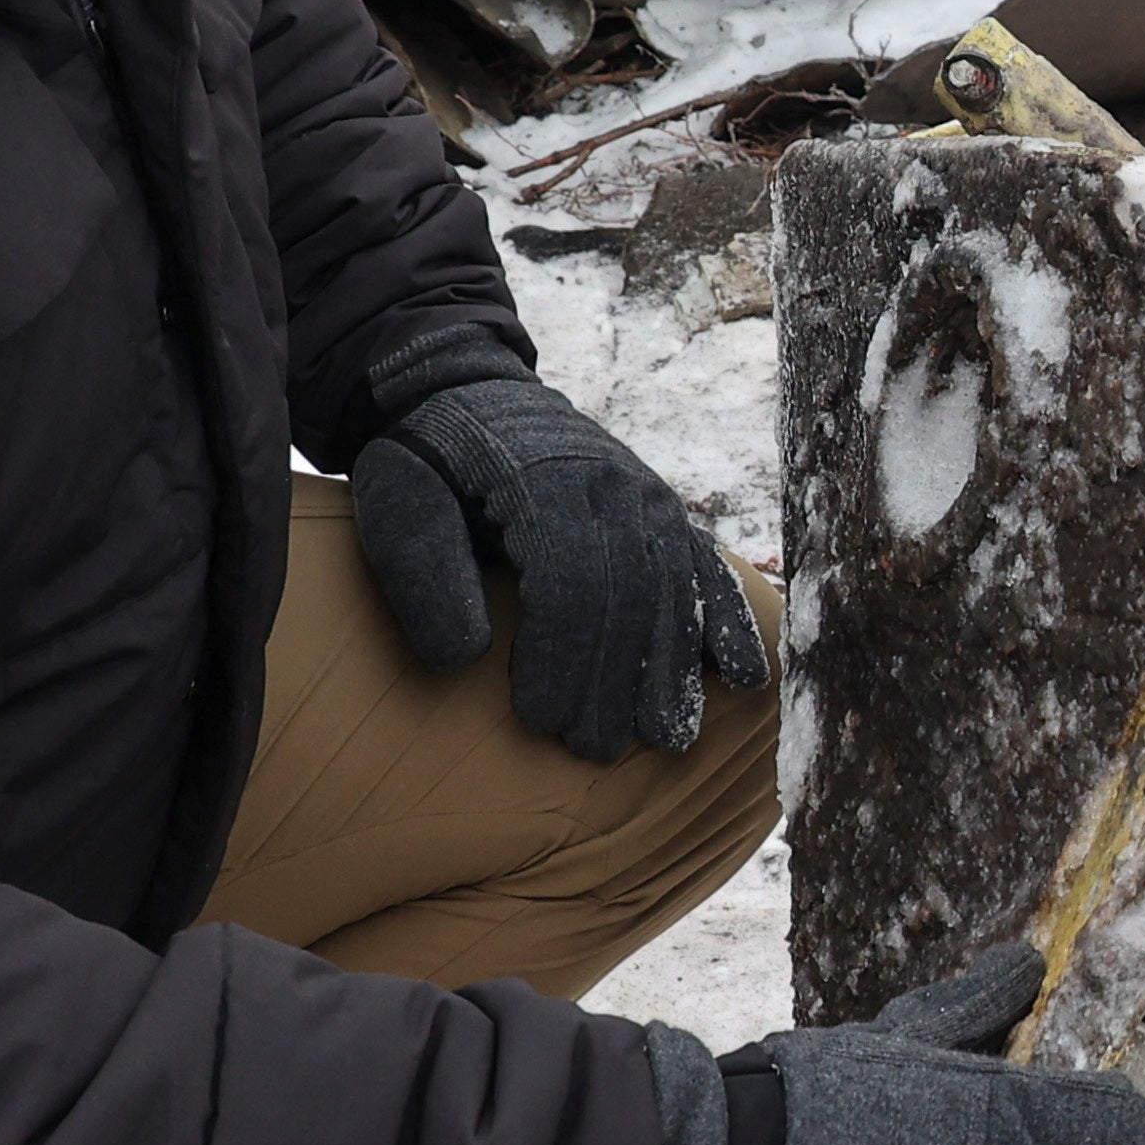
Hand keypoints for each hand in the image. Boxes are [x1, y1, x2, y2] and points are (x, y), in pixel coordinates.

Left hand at [346, 325, 763, 759]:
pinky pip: (709, 572)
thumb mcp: (397, 501)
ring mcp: (651, 498)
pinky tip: (747, 679)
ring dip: (674, 671)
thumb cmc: (429, 461)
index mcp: (547, 478)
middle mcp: (615, 485)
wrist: (475, 394)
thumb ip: (422, 573)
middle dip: (616, 680)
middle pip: (632, 595)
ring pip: (677, 592)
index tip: (539, 722)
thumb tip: (464, 659)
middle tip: (591, 749)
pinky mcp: (667, 514)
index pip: (571, 581)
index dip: (562, 659)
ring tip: (665, 740)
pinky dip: (731, 625)